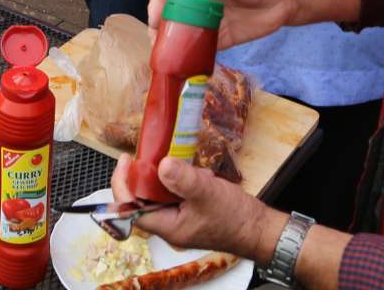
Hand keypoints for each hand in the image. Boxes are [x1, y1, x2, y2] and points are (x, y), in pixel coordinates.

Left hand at [111, 154, 281, 259]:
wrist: (259, 229)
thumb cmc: (235, 217)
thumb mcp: (207, 193)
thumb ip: (183, 180)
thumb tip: (161, 164)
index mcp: (167, 226)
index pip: (130, 208)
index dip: (123, 184)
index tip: (126, 160)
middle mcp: (169, 224)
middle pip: (143, 199)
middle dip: (147, 175)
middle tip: (152, 154)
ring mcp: (180, 218)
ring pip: (161, 194)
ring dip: (168, 176)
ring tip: (187, 167)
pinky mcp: (191, 211)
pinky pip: (177, 193)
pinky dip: (184, 179)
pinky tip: (200, 174)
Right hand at [145, 0, 309, 49]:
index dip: (156, 5)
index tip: (153, 22)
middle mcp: (199, 2)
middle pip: (171, 16)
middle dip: (160, 30)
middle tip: (158, 48)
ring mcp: (210, 21)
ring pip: (184, 34)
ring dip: (174, 47)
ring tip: (167, 61)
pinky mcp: (224, 38)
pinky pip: (203, 49)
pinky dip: (193, 58)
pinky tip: (187, 68)